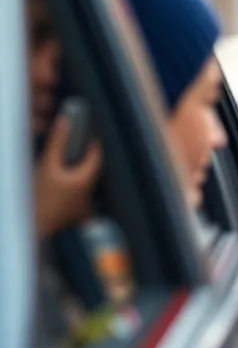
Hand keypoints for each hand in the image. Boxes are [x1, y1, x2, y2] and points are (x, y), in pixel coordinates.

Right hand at [35, 115, 101, 239]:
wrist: (30, 226)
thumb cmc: (37, 196)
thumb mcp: (46, 165)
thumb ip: (57, 142)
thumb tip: (65, 121)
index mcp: (85, 181)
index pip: (96, 157)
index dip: (94, 145)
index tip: (90, 135)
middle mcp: (88, 195)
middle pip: (91, 171)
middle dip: (85, 158)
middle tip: (78, 146)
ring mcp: (82, 207)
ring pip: (84, 184)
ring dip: (78, 173)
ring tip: (67, 163)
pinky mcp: (74, 216)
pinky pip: (77, 197)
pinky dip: (72, 187)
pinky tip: (60, 185)